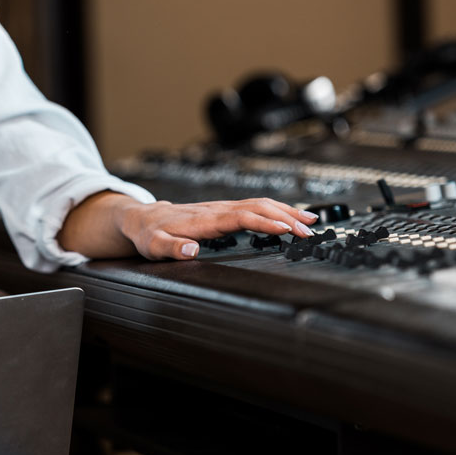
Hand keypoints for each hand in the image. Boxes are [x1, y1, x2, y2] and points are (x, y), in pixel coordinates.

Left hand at [118, 198, 318, 260]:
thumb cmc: (150, 233)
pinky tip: (289, 216)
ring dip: (285, 210)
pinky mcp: (224, 210)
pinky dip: (275, 209)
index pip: (241, 217)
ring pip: (259, 203)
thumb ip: (172, 248)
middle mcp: (216, 210)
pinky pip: (254, 206)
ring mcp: (221, 208)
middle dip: (285, 216)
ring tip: (310, 220)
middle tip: (309, 229)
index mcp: (204, 220)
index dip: (265, 222)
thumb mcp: (154, 246)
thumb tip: (192, 250)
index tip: (286, 228)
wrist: (144, 218)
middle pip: (257, 207)